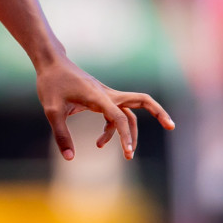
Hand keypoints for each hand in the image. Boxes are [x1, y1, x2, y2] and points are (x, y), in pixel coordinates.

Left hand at [35, 56, 174, 160]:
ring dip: (130, 132)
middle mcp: (107, 94)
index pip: (120, 116)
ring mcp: (106, 95)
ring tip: (128, 153)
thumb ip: (61, 134)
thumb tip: (70, 158)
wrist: (51, 64)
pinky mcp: (101, 98)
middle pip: (141, 101)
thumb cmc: (51, 84)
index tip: (128, 152)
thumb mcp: (51, 110)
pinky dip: (113, 129)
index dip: (126, 135)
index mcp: (98, 96)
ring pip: (129, 112)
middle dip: (158, 113)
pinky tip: (100, 143)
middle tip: (172, 126)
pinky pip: (115, 115)